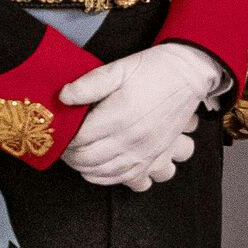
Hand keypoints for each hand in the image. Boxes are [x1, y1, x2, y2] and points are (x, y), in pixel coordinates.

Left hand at [59, 43, 223, 189]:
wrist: (188, 76)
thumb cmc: (154, 70)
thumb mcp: (119, 68)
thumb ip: (89, 83)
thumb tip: (63, 96)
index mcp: (120, 115)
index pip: (80, 138)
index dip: (64, 137)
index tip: (58, 132)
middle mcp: (132, 139)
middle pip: (88, 159)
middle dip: (70, 154)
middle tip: (63, 144)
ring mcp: (145, 152)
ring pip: (105, 173)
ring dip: (84, 168)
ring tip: (76, 156)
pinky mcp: (155, 158)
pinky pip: (128, 179)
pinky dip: (108, 179)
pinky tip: (98, 170)